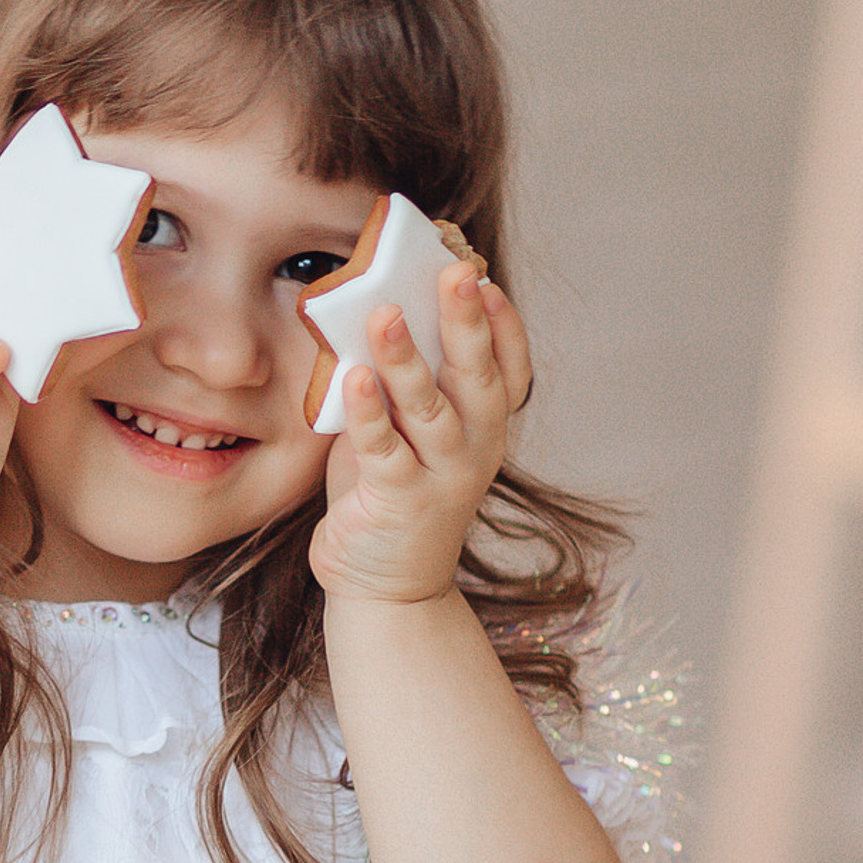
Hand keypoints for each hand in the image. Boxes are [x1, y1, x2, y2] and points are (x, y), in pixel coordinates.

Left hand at [310, 266, 529, 605]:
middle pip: (475, 378)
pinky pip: (382, 449)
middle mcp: (474, 450)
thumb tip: (374, 313)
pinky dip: (368, 412)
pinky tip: (354, 376)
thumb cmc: (390, 495)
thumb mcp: (407, 433)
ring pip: (429, 408)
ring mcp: (440, 478)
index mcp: (485, 428)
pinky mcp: (398, 502)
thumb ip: (403, 385)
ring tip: (384, 313)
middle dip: (465, 323)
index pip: (509, 370)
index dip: (502, 326)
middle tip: (454, 273)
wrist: (385, 588)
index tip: (486, 281)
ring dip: (406, 358)